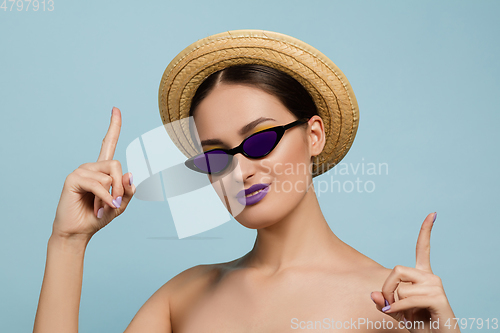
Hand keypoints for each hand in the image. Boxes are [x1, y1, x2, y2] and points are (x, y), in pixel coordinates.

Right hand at [52, 107, 134, 240]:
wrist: (79, 231)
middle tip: (116, 203)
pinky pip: (98, 184)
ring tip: (101, 207)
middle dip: (120, 185)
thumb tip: (130, 174)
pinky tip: (99, 208)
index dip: (114, 126)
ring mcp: (81, 170)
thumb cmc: (98, 217)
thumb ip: (127, 190)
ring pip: (109, 175)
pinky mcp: (73, 178)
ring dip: (111, 196)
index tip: (116, 109)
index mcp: (102, 169)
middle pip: (116, 163)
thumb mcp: (120, 204)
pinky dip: (104, 198)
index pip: (109, 143)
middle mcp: (91, 166)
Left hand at [370, 212, 459, 331]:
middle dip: (387, 288)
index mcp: (422, 276)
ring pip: (400, 288)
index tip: (433, 213)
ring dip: (395, 304)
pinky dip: (399, 310)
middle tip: (391, 306)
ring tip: (406, 315)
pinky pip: (407, 299)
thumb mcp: (396, 312)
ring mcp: (435, 286)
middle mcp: (430, 277)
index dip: (425, 231)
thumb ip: (384, 302)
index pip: (422, 249)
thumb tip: (372, 294)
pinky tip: (403, 318)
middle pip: (396, 270)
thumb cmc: (419, 325)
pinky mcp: (438, 297)